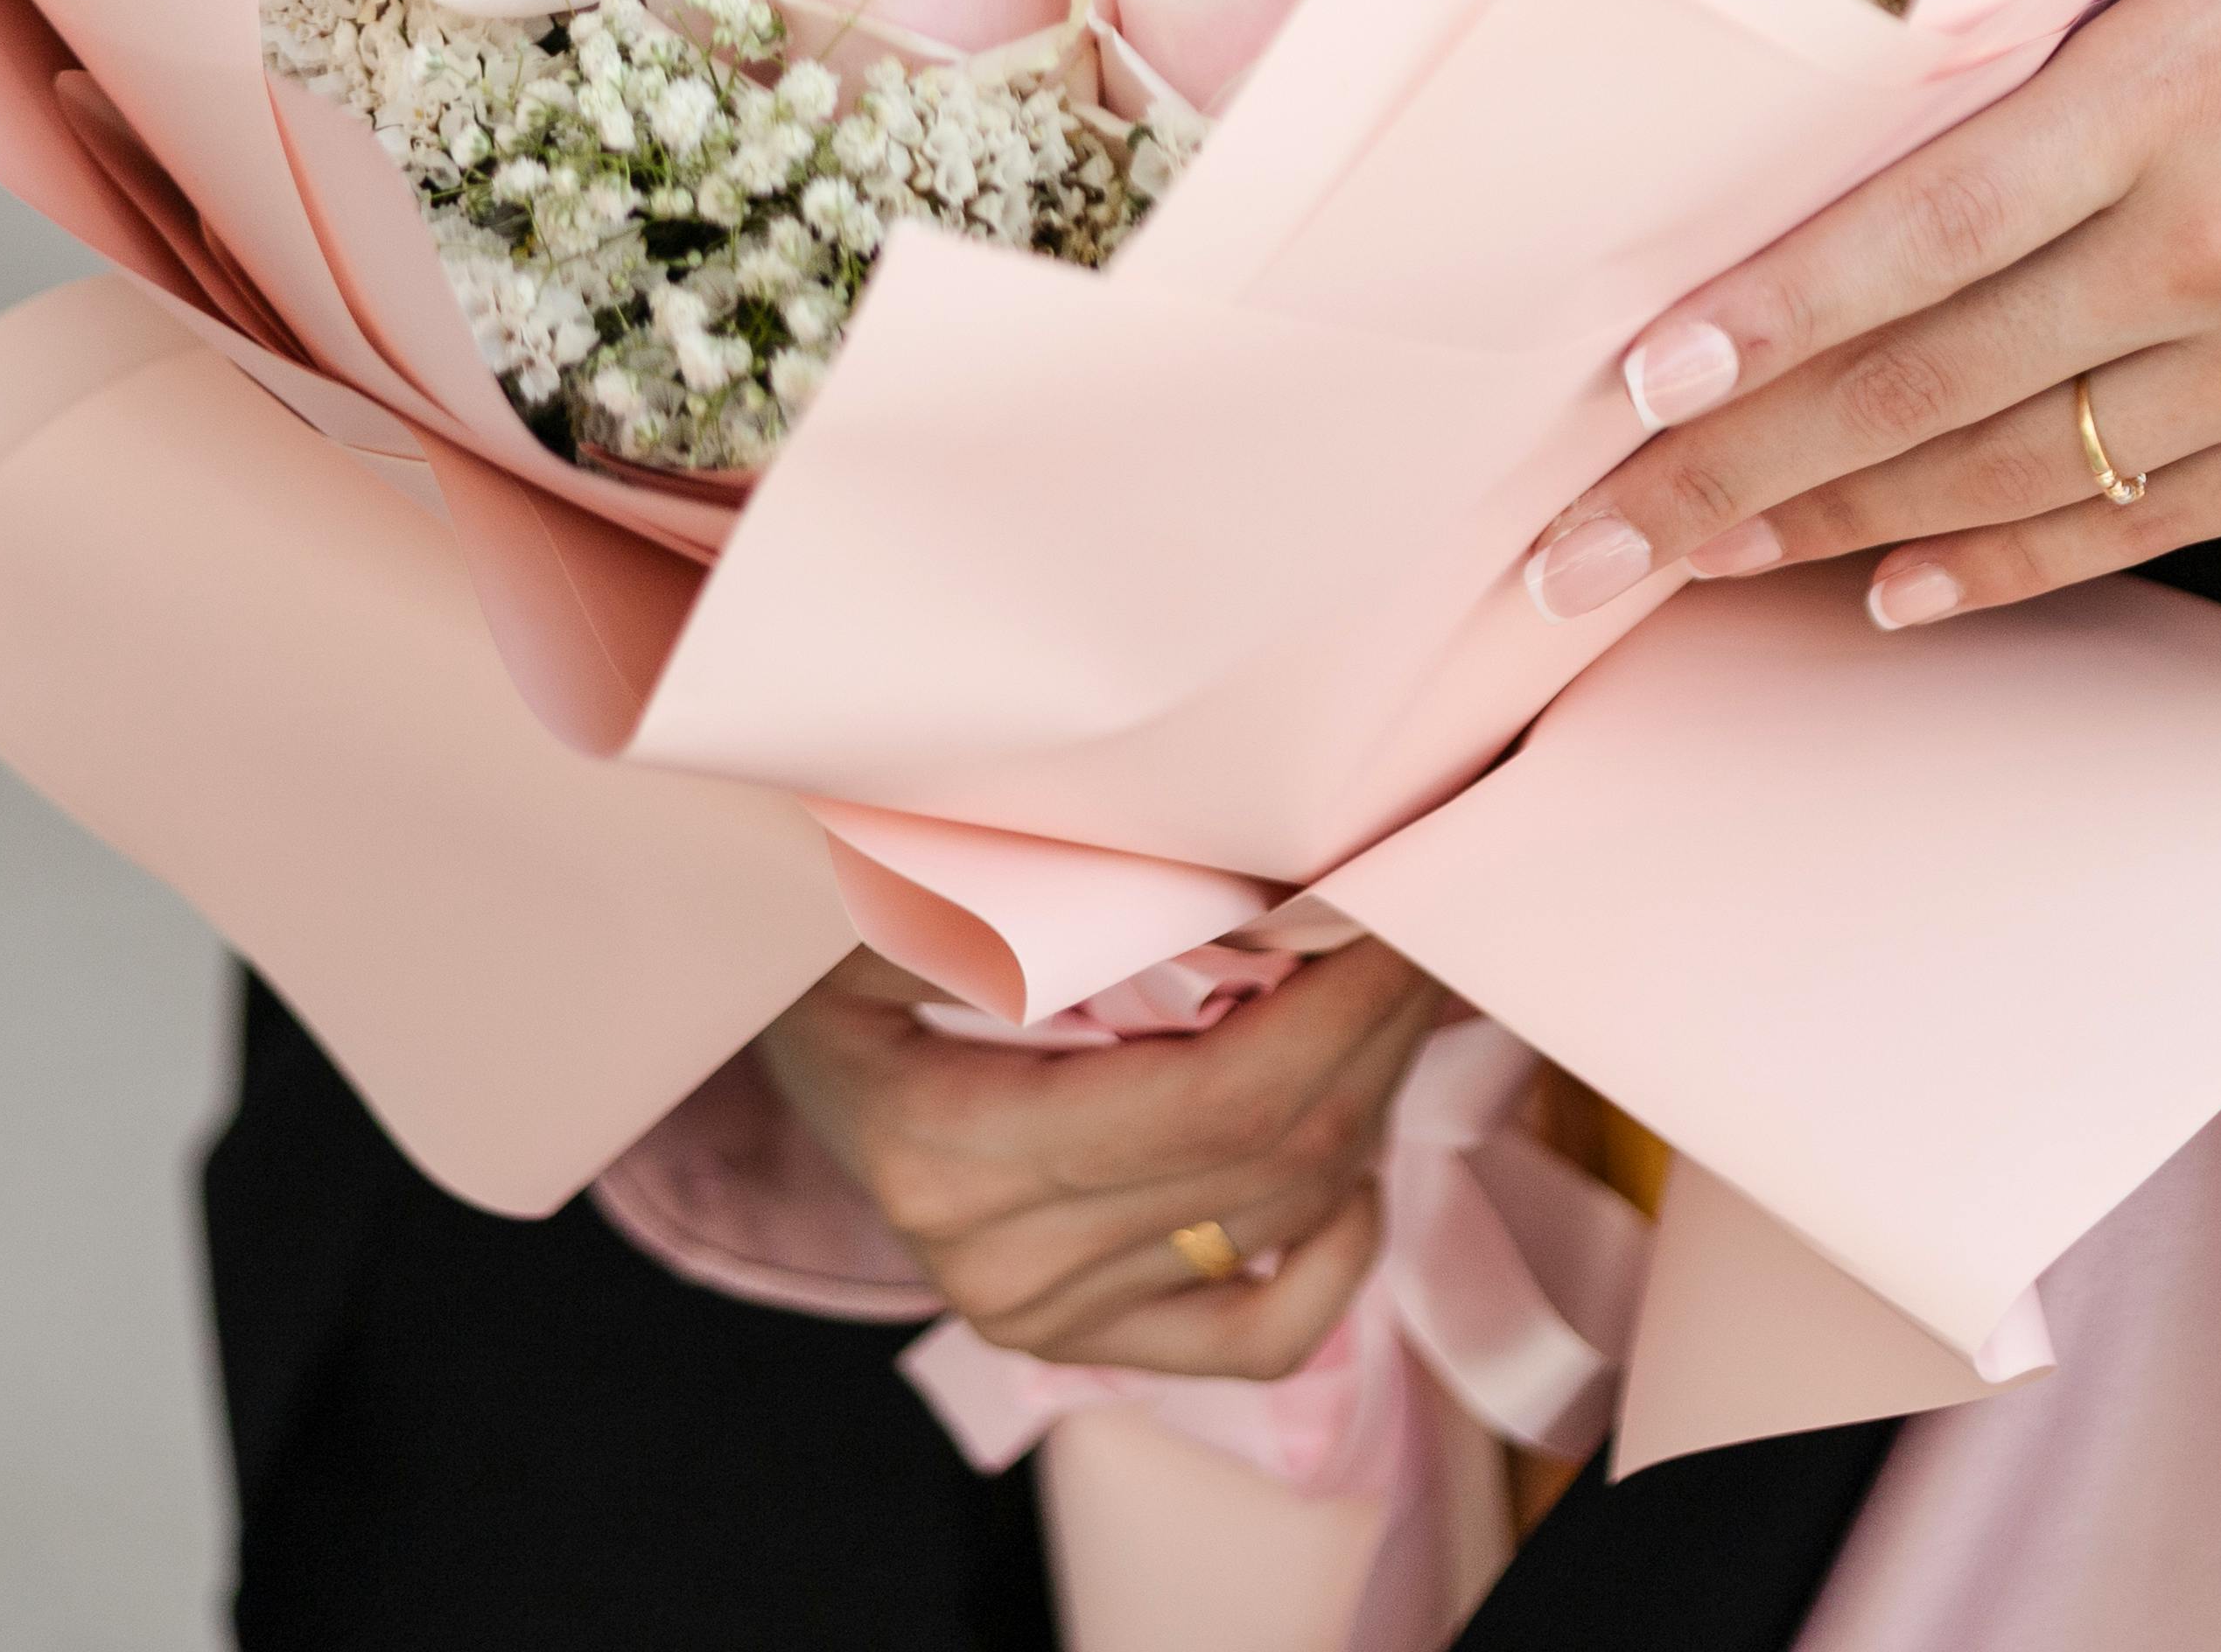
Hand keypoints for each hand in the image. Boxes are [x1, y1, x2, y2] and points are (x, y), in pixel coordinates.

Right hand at [758, 938, 1444, 1374]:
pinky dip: (1340, 1263)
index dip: (1339, 1010)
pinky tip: (1359, 1167)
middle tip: (1428, 920)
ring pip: (1283, 1221)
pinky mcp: (1079, 1337)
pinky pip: (1258, 1340)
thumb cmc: (848, 938)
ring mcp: (1039, 1315)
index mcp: (950, 1148)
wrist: (792, 1039)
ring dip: (1371, 1100)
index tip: (1400, 907)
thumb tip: (1245, 880)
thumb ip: (1045, 891)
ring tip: (1397, 992)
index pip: (1215, 1099)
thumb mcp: (902, 892)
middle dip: (1377, 1031)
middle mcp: (998, 1259)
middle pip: (1270, 1156)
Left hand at [1525, 0, 2220, 628]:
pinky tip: (1884, 591)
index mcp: (2170, 94)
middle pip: (1924, 375)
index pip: (1918, 227)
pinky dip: (1995, 564)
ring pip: (2003, 468)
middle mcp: (2211, 246)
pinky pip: (2128, 527)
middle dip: (1734, 464)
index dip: (1770, 311)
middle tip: (1586, 535)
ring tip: (1692, 555)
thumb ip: (2071, 61)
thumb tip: (1887, 127)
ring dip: (1828, 524)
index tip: (1638, 374)